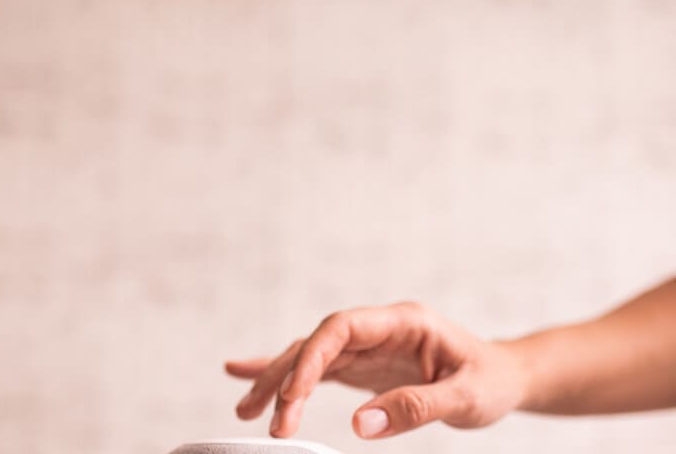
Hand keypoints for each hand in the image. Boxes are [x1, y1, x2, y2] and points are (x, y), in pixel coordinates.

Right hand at [225, 302, 526, 438]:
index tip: (292, 395)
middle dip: (285, 376)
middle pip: (318, 343)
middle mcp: (378, 329)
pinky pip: (318, 369)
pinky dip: (286, 375)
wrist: (502, 377)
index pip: (342, 328)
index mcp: (402, 321)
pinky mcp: (363, 366)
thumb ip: (416, 407)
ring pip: (311, 356)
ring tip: (245, 409)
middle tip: (260, 416)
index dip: (312, 357)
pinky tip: (250, 377)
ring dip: (278, 381)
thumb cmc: (490, 380)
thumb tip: (361, 426)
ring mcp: (368, 346)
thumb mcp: (466, 397)